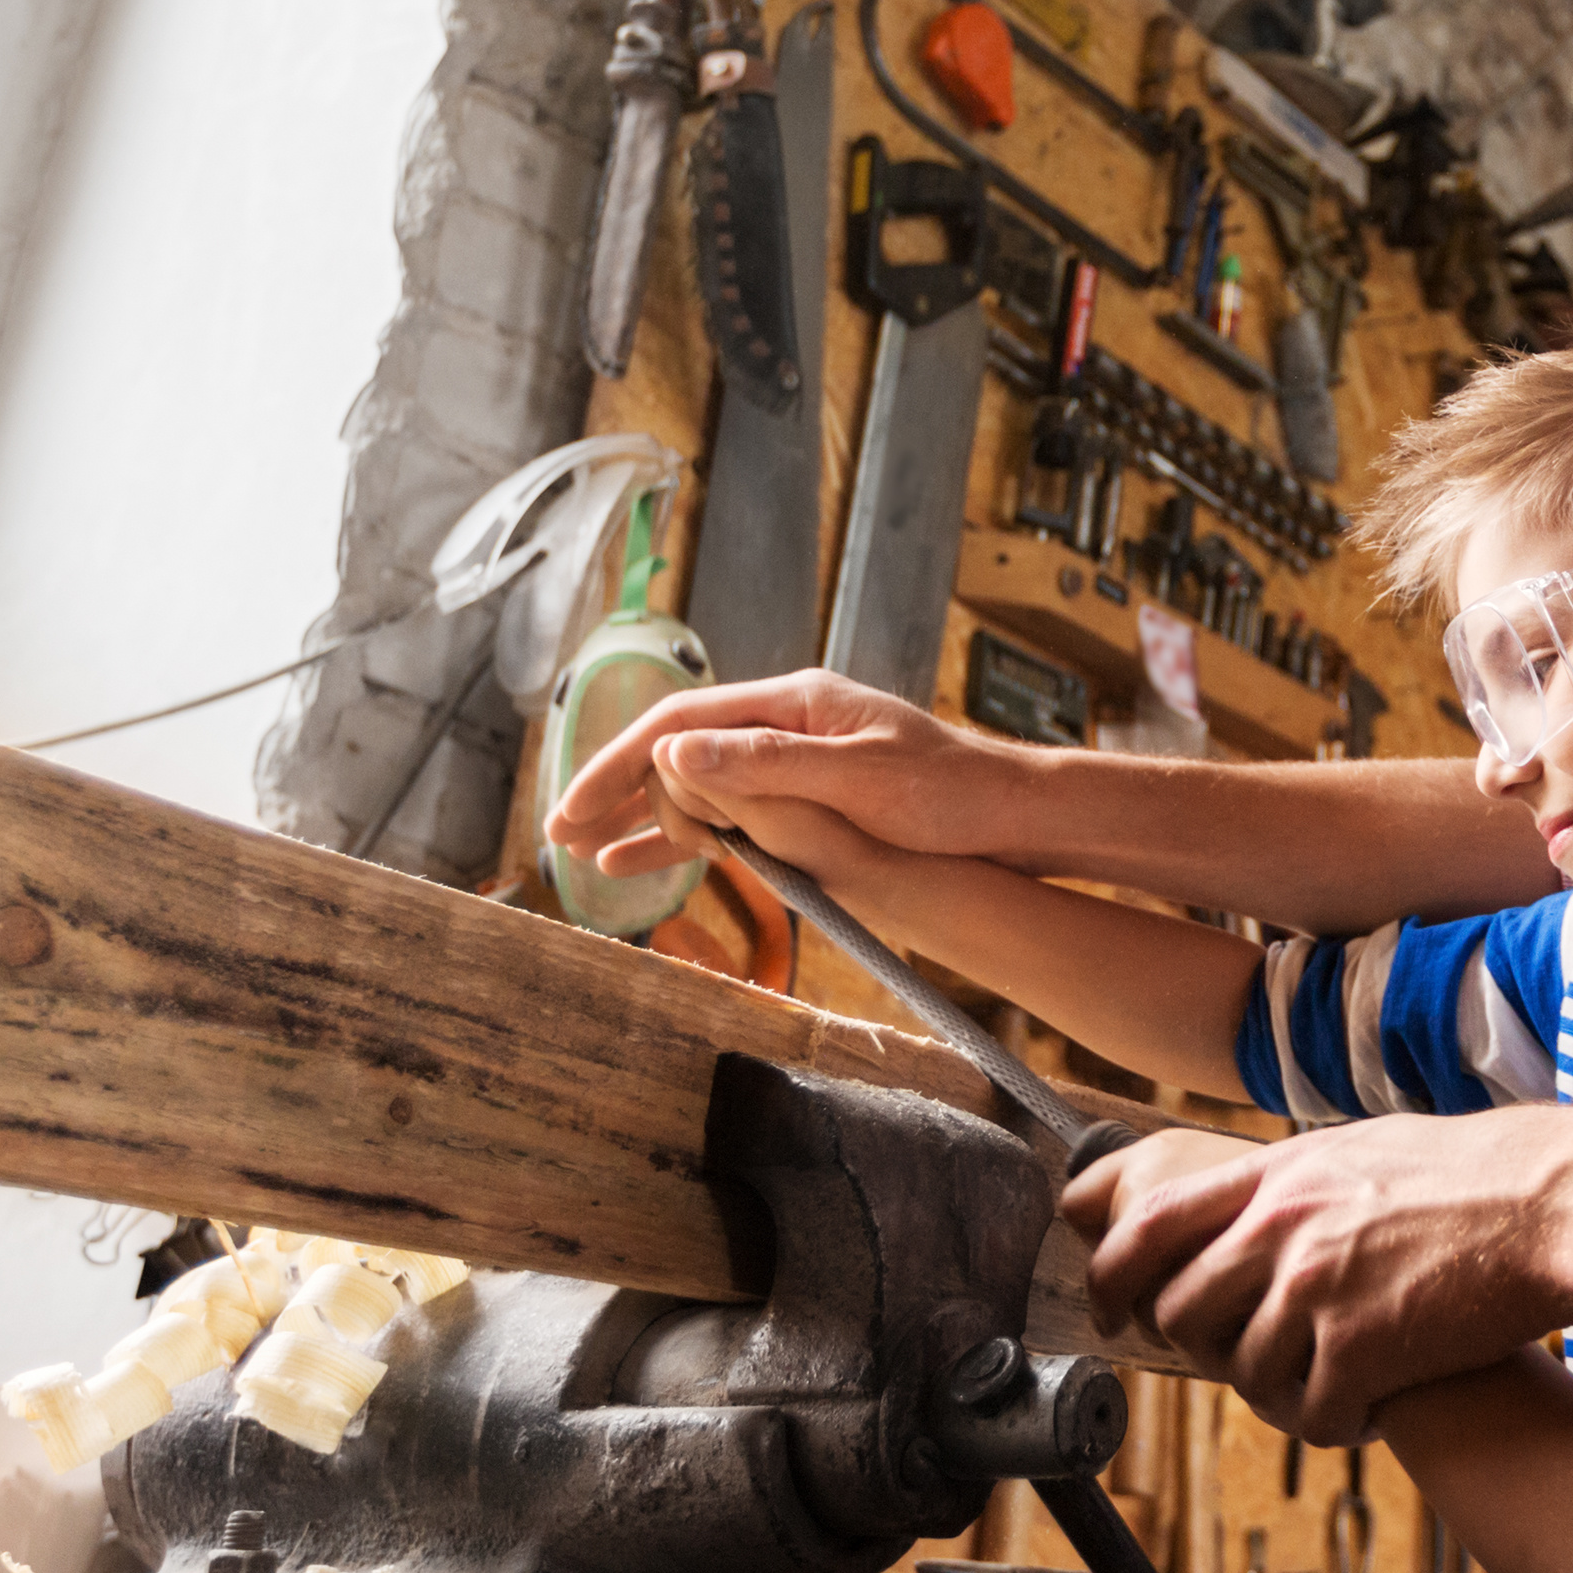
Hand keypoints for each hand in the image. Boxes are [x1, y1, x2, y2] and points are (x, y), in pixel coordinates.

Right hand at [543, 667, 1024, 879]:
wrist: (1013, 815)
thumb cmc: (950, 794)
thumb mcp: (857, 779)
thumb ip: (767, 767)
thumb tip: (674, 752)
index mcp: (794, 703)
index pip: (681, 723)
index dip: (619, 764)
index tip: (575, 808)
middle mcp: (788, 722)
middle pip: (678, 750)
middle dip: (615, 790)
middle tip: (559, 834)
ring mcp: (797, 759)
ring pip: (698, 785)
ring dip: (643, 818)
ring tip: (587, 856)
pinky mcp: (809, 797)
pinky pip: (732, 814)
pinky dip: (688, 839)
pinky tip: (650, 869)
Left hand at [1064, 1109, 1572, 1443]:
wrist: (1552, 1205)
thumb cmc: (1473, 1175)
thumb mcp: (1360, 1149)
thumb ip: (1292, 1182)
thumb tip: (1248, 1205)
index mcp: (1277, 1176)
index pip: (1151, 1226)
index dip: (1113, 1273)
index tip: (1112, 1306)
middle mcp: (1282, 1229)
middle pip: (1180, 1314)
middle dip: (1203, 1349)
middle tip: (1249, 1357)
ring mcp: (1317, 1290)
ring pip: (1245, 1373)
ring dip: (1283, 1389)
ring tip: (1334, 1379)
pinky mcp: (1361, 1349)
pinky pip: (1312, 1416)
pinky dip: (1338, 1422)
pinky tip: (1375, 1404)